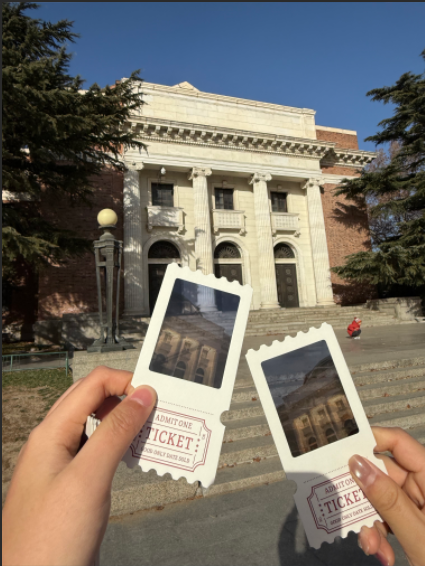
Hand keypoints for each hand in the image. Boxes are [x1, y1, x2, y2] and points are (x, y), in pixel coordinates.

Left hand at [2, 366, 156, 565]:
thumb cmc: (49, 541)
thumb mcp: (88, 478)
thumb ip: (116, 432)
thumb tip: (141, 395)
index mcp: (51, 433)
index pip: (93, 385)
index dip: (125, 382)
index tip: (154, 396)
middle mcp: (55, 444)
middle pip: (94, 401)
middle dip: (126, 398)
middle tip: (157, 409)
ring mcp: (64, 465)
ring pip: (98, 426)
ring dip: (125, 422)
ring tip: (152, 431)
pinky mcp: (74, 486)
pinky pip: (99, 452)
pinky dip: (121, 446)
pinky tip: (136, 455)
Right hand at [349, 426, 424, 565]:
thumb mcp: (418, 535)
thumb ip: (388, 500)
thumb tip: (357, 465)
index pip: (399, 443)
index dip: (371, 440)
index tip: (341, 451)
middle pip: (383, 474)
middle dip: (365, 497)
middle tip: (350, 512)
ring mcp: (419, 503)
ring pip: (381, 497)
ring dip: (371, 521)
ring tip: (372, 546)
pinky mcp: (414, 520)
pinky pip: (387, 515)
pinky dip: (379, 533)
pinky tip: (381, 552)